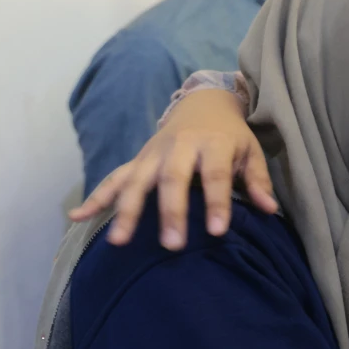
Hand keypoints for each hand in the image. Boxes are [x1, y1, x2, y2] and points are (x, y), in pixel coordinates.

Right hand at [69, 90, 275, 249]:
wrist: (204, 103)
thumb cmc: (231, 136)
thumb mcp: (250, 151)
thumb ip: (257, 179)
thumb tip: (270, 209)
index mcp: (213, 143)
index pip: (215, 174)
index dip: (217, 202)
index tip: (217, 232)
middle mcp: (180, 146)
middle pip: (172, 179)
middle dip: (170, 212)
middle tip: (171, 245)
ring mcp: (154, 153)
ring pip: (136, 181)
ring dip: (126, 211)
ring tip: (119, 241)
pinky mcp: (138, 160)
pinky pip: (114, 178)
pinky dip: (96, 197)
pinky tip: (77, 217)